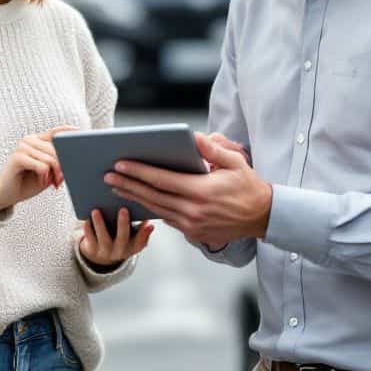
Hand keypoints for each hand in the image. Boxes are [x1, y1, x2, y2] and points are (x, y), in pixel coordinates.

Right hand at [0, 126, 75, 213]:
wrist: (5, 194)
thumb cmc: (27, 182)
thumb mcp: (47, 172)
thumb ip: (57, 163)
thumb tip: (74, 161)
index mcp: (38, 140)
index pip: (57, 132)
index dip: (70, 131)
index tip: (83, 133)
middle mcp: (30, 140)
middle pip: (57, 150)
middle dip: (63, 167)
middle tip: (60, 181)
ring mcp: (22, 147)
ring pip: (51, 159)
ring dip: (54, 175)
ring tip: (50, 183)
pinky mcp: (17, 157)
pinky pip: (41, 166)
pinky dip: (44, 177)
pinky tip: (41, 182)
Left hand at [79, 207, 152, 270]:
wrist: (100, 255)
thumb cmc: (118, 241)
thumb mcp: (131, 239)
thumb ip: (140, 231)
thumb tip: (148, 221)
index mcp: (131, 248)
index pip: (140, 242)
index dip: (145, 233)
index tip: (148, 223)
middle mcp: (119, 251)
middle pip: (122, 238)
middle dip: (123, 223)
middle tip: (123, 209)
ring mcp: (105, 251)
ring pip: (103, 238)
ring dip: (100, 224)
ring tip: (96, 211)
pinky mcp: (92, 249)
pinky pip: (89, 238)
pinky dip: (88, 228)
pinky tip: (87, 217)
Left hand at [103, 132, 270, 246]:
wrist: (263, 217)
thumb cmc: (248, 186)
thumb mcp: (234, 162)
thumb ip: (211, 149)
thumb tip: (193, 136)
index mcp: (201, 191)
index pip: (161, 180)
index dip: (138, 172)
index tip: (119, 164)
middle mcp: (194, 211)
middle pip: (152, 196)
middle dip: (128, 185)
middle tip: (107, 175)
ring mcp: (193, 226)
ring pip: (156, 210)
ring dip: (135, 198)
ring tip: (117, 187)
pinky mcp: (194, 234)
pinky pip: (168, 220)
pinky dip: (152, 209)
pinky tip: (139, 200)